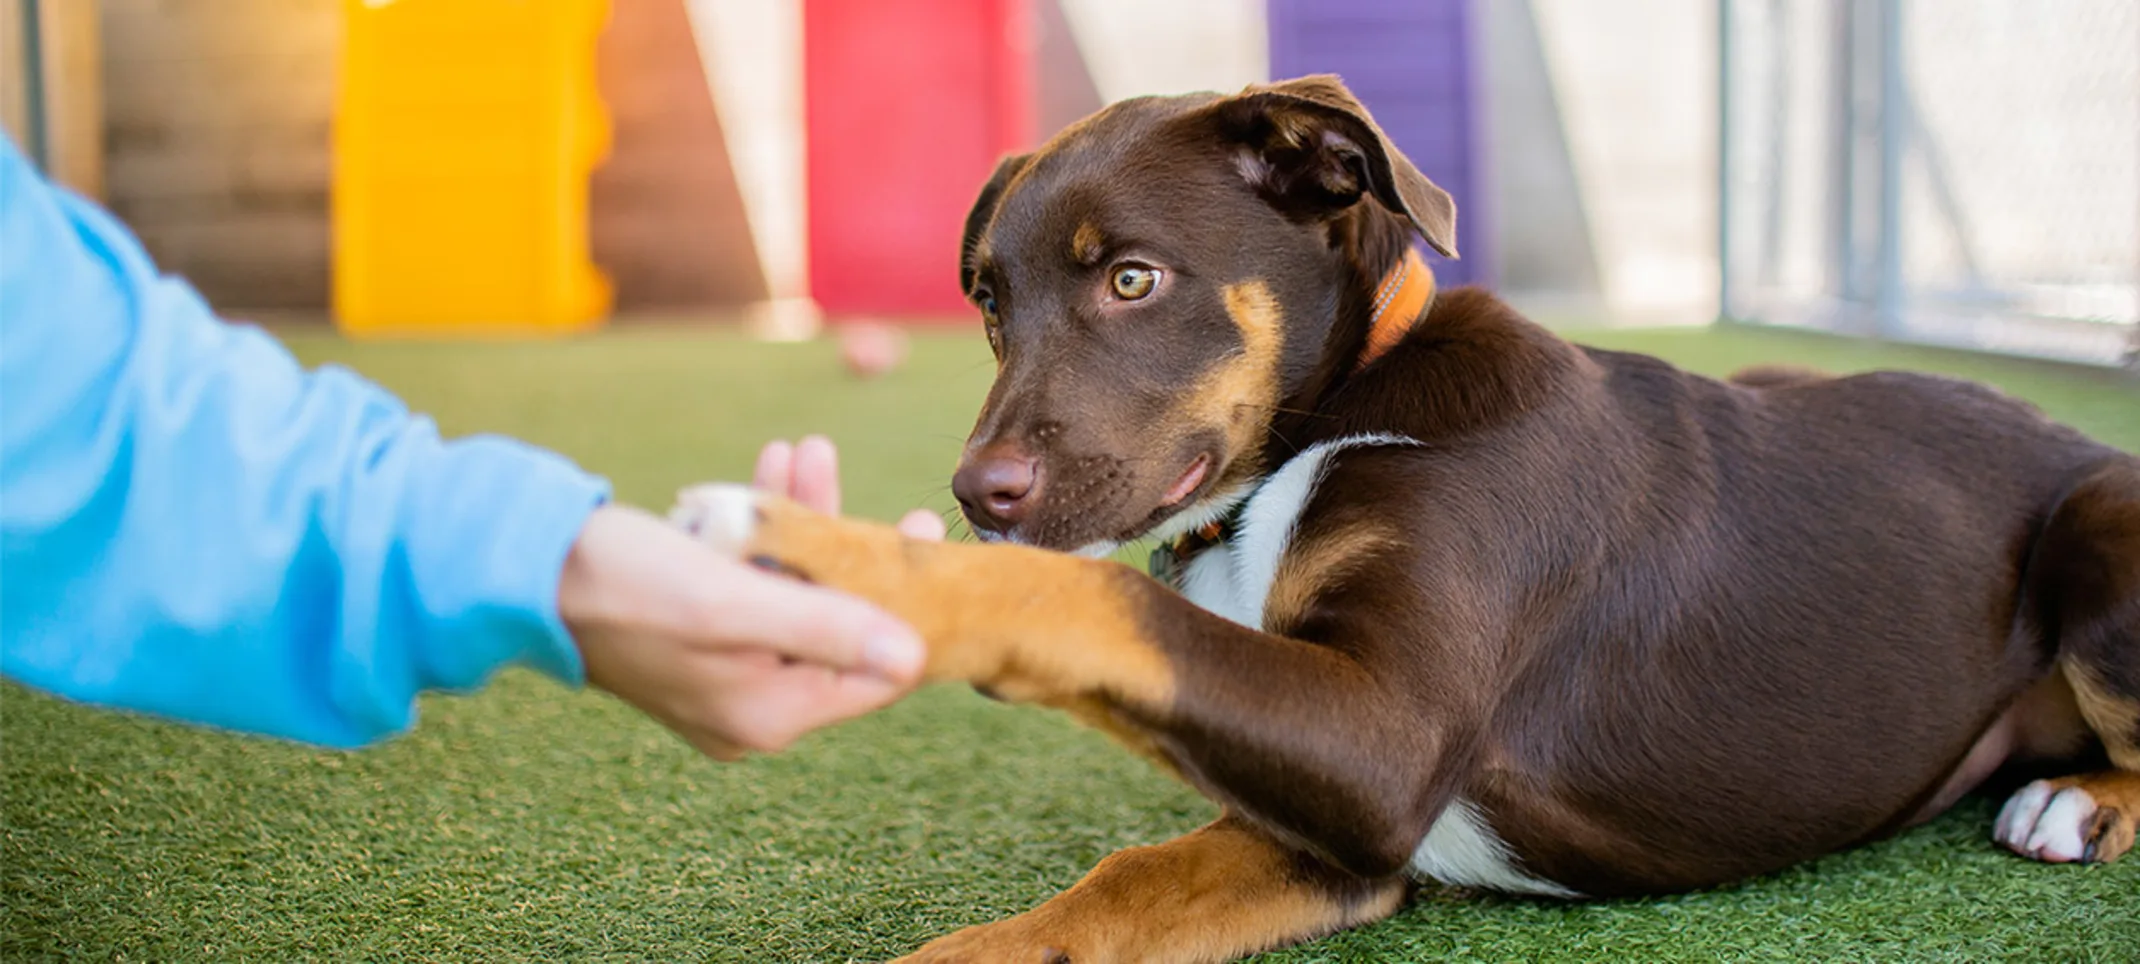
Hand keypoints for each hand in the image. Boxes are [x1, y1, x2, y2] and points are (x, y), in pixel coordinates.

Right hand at [562, 437, 943, 759]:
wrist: (521, 570)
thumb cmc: (626, 584)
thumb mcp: (735, 602)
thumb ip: (828, 629)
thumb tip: (915, 657)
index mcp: (770, 714)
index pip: (875, 673)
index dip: (907, 605)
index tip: (922, 538)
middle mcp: (752, 705)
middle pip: (840, 627)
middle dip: (855, 548)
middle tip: (893, 499)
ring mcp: (725, 670)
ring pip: (796, 591)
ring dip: (809, 522)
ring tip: (811, 453)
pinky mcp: (699, 633)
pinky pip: (754, 582)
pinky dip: (767, 530)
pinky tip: (773, 468)